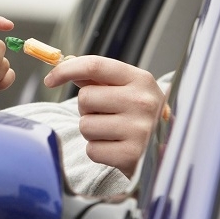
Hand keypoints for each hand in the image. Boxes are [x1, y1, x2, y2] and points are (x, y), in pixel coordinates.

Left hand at [44, 55, 164, 177]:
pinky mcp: (131, 156)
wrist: (169, 149)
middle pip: (85, 98)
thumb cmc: (139, 114)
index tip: (50, 79)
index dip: (65, 70)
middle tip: (106, 115)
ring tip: (112, 132)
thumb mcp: (127, 89)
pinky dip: (98, 151)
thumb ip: (96, 77)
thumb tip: (63, 63)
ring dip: (92, 131)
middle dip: (87, 108)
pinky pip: (92, 150)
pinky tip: (115, 148)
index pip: (94, 66)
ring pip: (85, 125)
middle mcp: (142, 102)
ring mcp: (139, 130)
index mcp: (141, 79)